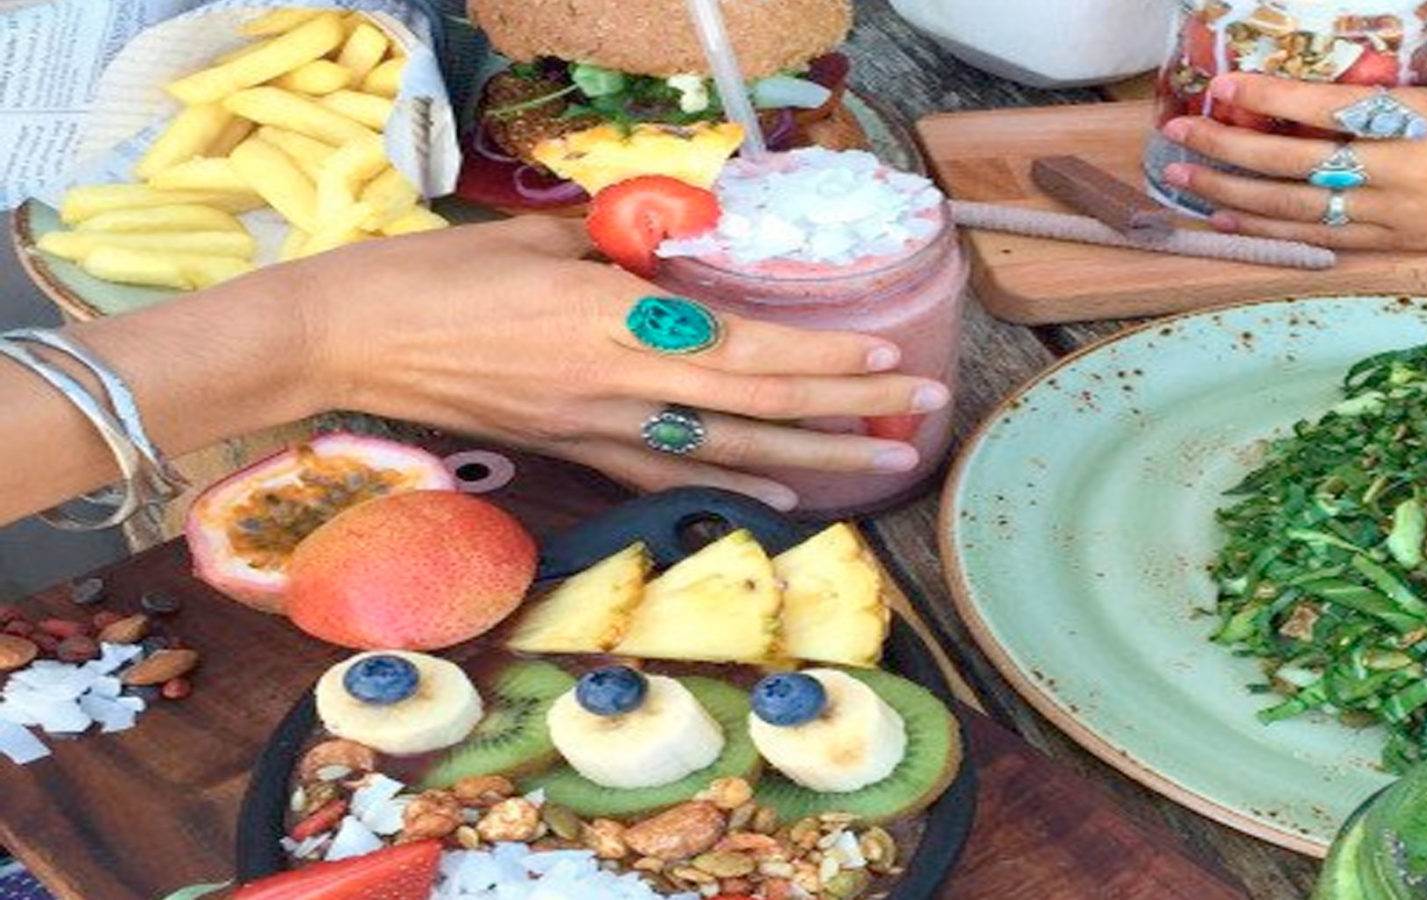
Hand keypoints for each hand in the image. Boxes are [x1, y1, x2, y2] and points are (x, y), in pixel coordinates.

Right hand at [286, 216, 948, 508]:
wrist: (351, 339)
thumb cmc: (435, 274)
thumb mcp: (540, 240)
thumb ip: (622, 253)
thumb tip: (678, 259)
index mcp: (615, 317)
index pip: (747, 347)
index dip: (824, 357)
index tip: (889, 353)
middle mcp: (620, 383)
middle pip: (759, 405)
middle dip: (851, 408)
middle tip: (924, 408)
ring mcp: (598, 426)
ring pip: (728, 450)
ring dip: (814, 459)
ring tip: (883, 462)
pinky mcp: (573, 450)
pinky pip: (668, 473)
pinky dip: (733, 484)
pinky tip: (782, 497)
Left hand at [1157, 43, 1426, 253]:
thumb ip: (1423, 56)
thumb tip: (1376, 42)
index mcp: (1426, 120)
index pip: (1330, 108)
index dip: (1271, 99)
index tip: (1223, 86)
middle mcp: (1404, 174)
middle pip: (1295, 167)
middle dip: (1227, 151)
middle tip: (1177, 135)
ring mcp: (1398, 217)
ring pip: (1296, 212)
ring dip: (1233, 196)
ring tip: (1184, 179)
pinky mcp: (1400, 246)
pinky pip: (1321, 241)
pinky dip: (1270, 230)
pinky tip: (1232, 219)